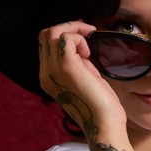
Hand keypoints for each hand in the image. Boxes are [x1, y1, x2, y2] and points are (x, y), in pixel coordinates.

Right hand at [38, 21, 127, 136]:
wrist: (104, 123)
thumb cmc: (100, 104)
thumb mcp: (84, 78)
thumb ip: (78, 62)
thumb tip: (82, 44)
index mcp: (48, 77)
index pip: (45, 43)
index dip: (64, 33)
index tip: (84, 37)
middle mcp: (46, 73)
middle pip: (45, 34)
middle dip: (68, 27)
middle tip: (88, 35)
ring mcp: (53, 70)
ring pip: (52, 32)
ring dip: (74, 30)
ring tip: (89, 44)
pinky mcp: (67, 67)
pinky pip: (66, 38)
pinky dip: (79, 38)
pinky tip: (89, 53)